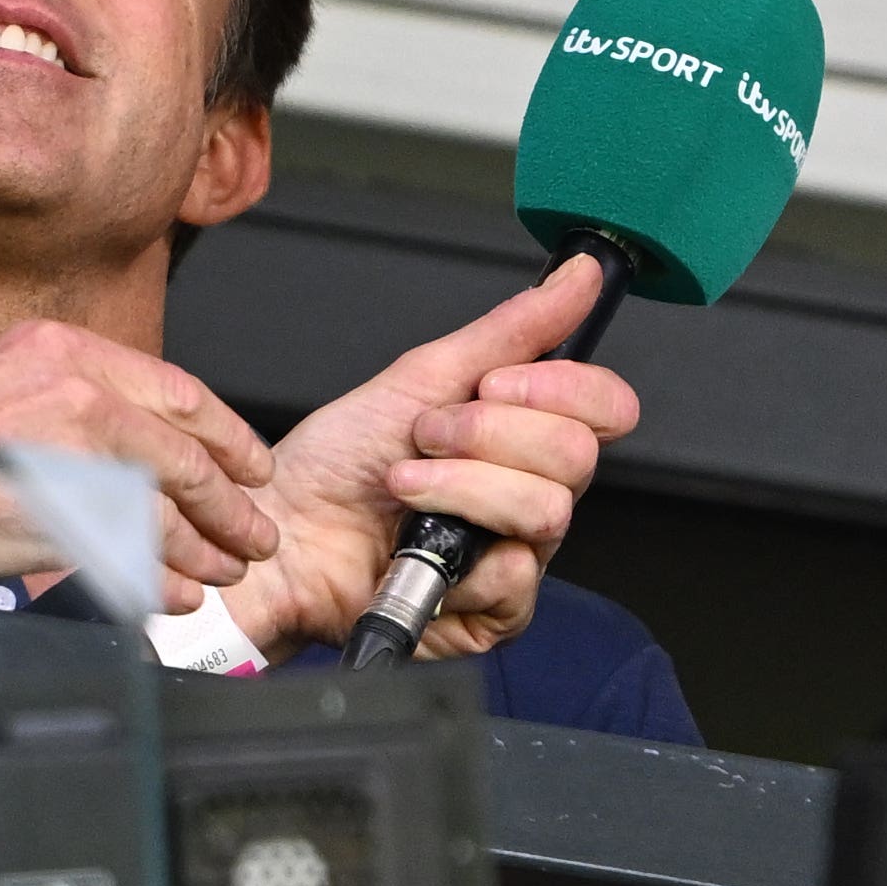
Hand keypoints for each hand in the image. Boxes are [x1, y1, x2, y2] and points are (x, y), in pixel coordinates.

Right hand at [0, 319, 279, 613]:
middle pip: (186, 451)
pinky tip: (178, 593)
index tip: (251, 465)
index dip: (227, 434)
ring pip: (169, 502)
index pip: (177, 391)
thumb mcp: (9, 386)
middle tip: (255, 529)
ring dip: (207, 543)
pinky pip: (134, 547)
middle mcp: (76, 390)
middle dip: (231, 500)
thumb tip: (143, 439)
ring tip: (227, 568)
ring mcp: (70, 450)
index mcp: (67, 352)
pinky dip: (165, 575)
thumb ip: (80, 400)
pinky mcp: (58, 511)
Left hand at [222, 254, 639, 662]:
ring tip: (405, 485)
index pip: (606, 406)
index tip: (495, 384)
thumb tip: (579, 274)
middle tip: (427, 435)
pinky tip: (414, 543)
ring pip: (548, 510)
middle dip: (488, 434)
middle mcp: (533, 491)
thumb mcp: (423, 375)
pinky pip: (516, 578)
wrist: (280, 533)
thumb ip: (512, 329)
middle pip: (577, 454)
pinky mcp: (494, 611)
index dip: (562, 389)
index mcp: (527, 433)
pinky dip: (456, 554)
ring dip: (463, 488)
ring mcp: (518, 552)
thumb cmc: (338, 462)